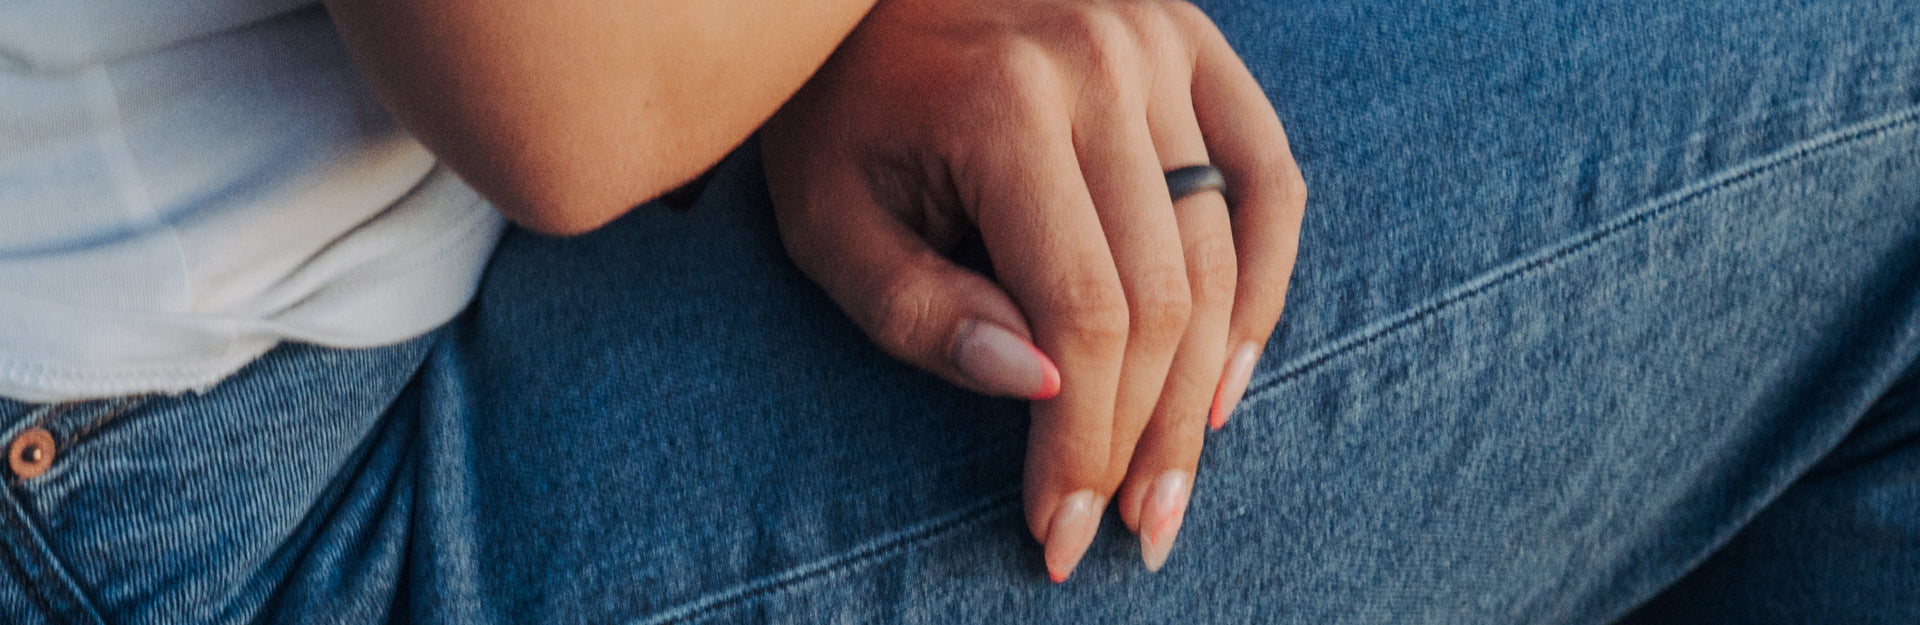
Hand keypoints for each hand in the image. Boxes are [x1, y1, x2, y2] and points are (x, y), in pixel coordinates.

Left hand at [761, 0, 1304, 580]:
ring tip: (1170, 487)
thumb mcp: (829, 216)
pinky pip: (1270, 179)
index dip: (1079, 440)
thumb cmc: (835, 109)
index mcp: (1006, 104)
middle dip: (1141, 437)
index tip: (1055, 527)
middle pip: (1163, 295)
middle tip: (1125, 532)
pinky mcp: (1196, 45)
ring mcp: (1163, 46)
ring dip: (1204, 388)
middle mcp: (1104, 64)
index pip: (1081, 311)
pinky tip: (1227, 379)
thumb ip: (916, 309)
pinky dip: (1266, 285)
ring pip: (1223, 250)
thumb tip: (1039, 388)